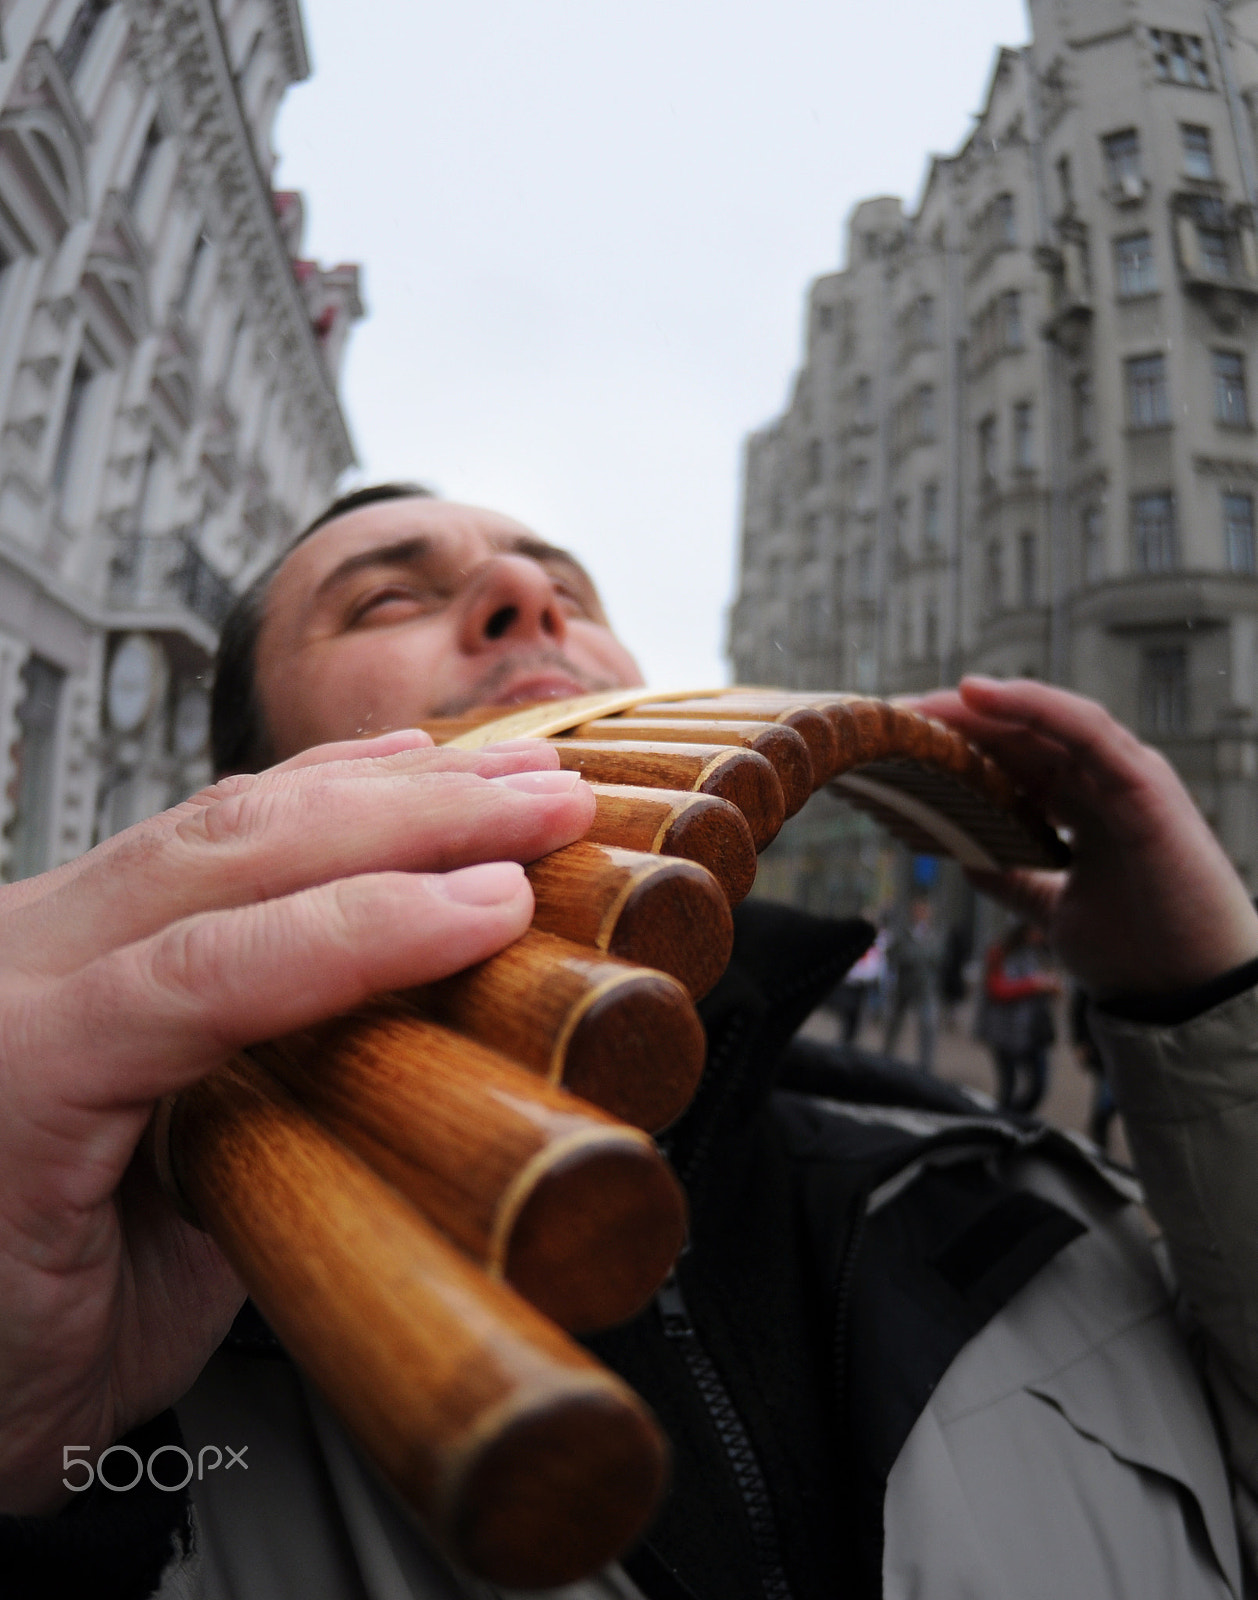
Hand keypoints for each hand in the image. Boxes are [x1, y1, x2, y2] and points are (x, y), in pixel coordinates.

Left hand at [0, 731, 592, 1514]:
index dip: (368, 929)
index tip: (499, 905)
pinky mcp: (79, 920)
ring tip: (508, 773)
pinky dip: (314, 789)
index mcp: (14, 1074)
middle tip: (545, 804)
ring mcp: (40, 928)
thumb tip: (394, 1102)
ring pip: (224, 815)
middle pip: (229, 850)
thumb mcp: (126, 1331)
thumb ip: (243, 1206)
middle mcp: (11, 967)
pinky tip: (391, 763)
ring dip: (384, 787)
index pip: (207, 969)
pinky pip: (205, 827)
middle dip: (408, 816)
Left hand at [914, 678, 1257, 998]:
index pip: (1017, 759)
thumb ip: (1014, 876)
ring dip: (982, 707)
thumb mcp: (1052, 907)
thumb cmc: (1137, 952)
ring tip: (924, 704)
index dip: (961, 746)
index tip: (900, 745)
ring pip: (1047, 721)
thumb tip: (964, 854)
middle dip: (957, 722)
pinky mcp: (1145, 785)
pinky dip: (1033, 706)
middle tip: (891, 718)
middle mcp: (1108, 783)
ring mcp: (1128, 778)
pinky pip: (1084, 729)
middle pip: (1023, 735)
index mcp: (1089, 806)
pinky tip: (981, 695)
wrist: (1186, 995)